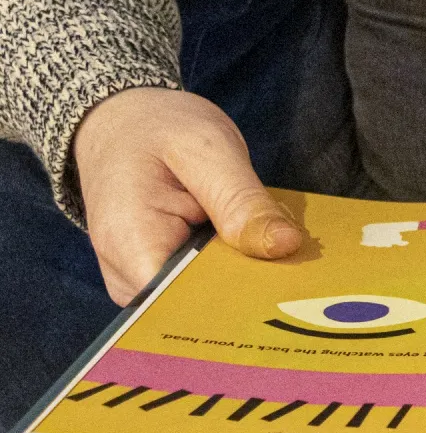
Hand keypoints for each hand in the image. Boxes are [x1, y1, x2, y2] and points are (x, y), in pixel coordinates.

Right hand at [73, 88, 304, 305]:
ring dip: (246, 279)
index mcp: (131, 245)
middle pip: (201, 308)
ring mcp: (142, 283)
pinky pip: (204, 287)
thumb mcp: (205, 148)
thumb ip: (242, 199)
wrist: (118, 124)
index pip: (188, 305)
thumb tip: (285, 245)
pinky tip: (261, 254)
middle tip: (301, 267)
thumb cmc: (156, 130)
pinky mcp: (160, 279)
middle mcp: (128, 278)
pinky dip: (234, 271)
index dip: (241, 300)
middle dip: (252, 288)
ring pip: (206, 301)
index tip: (290, 288)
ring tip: (282, 256)